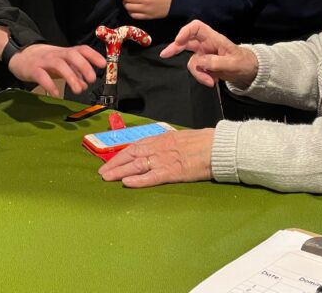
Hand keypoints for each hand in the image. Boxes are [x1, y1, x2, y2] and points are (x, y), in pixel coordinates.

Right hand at [7, 43, 105, 96]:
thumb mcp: (62, 64)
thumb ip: (74, 72)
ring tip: (78, 90)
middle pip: (72, 54)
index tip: (103, 65)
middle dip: (84, 66)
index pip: (82, 49)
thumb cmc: (45, 61)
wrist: (20, 55)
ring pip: (59, 64)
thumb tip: (85, 84)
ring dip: (71, 77)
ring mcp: (44, 61)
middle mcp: (56, 54)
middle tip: (92, 79)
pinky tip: (56, 94)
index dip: (93, 55)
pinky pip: (42, 76)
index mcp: (65, 52)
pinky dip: (50, 85)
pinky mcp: (33, 70)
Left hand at [98, 129, 214, 187]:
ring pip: (137, 166)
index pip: (136, 146)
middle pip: (132, 155)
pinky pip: (152, 177)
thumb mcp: (181, 138)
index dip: (121, 154)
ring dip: (120, 172)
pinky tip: (127, 183)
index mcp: (162, 138)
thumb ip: (167, 143)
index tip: (110, 161)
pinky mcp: (173, 171)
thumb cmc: (204, 142)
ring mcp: (165, 159)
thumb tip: (157, 149)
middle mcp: (160, 147)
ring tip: (107, 178)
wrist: (219, 146)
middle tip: (102, 172)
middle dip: (115, 164)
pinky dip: (138, 180)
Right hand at [160, 19, 257, 88]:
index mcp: (213, 38)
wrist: (248, 72)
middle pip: (186, 42)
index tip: (179, 41)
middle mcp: (206, 45)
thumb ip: (216, 63)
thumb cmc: (243, 63)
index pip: (196, 27)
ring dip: (198, 73)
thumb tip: (199, 63)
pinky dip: (202, 78)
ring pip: (192, 61)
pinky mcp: (204, 66)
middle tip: (165, 55)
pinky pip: (197, 71)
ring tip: (210, 82)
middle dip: (175, 48)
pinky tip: (212, 82)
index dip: (186, 31)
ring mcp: (204, 55)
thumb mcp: (232, 64)